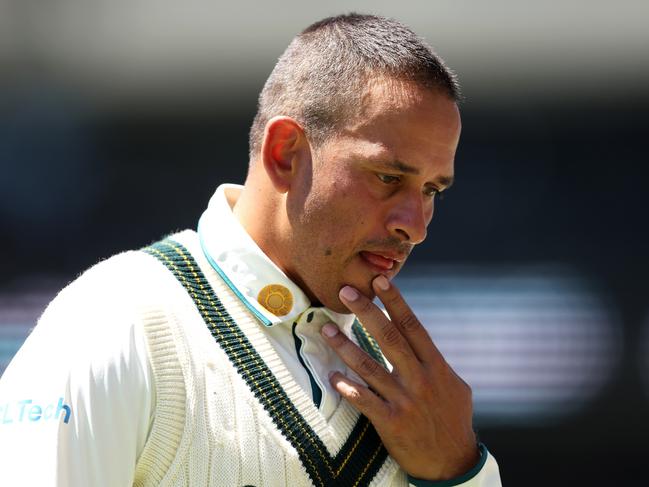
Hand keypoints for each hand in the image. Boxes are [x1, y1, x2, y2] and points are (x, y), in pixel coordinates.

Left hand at [321, 275, 477, 480]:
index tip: (379, 280)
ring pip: (370, 366)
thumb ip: (436, 364)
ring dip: (346, 346)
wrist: (453, 462)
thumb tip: (422, 344)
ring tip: (327, 329)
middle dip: (366, 312)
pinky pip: (364, 400)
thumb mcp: (455, 387)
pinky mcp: (391, 422)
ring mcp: (405, 400)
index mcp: (436, 366)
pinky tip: (332, 377)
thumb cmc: (453, 421)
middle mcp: (420, 379)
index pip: (412, 326)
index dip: (395, 301)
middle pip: (389, 337)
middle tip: (346, 292)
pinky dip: (347, 387)